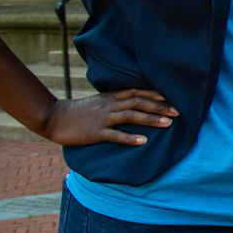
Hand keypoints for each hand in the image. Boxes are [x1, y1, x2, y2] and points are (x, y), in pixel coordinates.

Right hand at [40, 89, 178, 145]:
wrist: (54, 117)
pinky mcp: (95, 132)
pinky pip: (115, 135)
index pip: (137, 92)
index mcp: (111, 97)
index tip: (173, 97)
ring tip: (168, 124)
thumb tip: (136, 103)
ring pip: (131, 116)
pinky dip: (130, 137)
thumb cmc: (80, 112)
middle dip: (160, 107)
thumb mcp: (100, 102)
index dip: (156, 94)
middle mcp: (110, 105)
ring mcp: (103, 118)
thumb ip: (117, 101)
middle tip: (178, 111)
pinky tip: (143, 141)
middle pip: (139, 102)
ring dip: (150, 119)